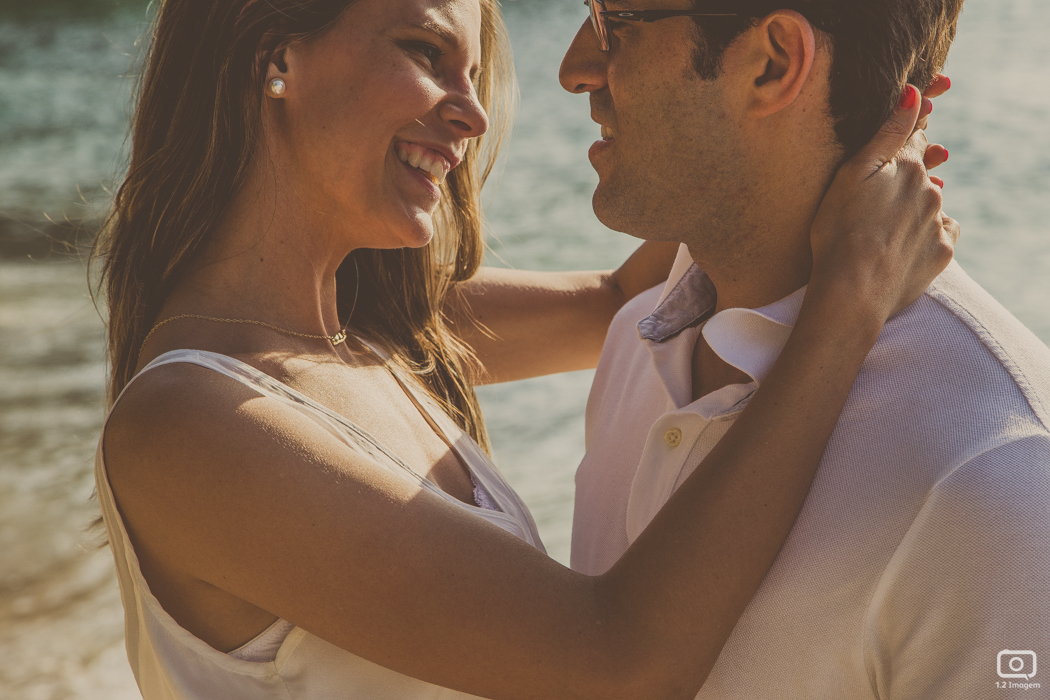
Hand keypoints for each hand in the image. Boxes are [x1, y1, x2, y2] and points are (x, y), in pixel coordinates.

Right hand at [808, 84, 960, 323]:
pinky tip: (902, 246)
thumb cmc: (840, 231)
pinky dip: (925, 235)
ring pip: (930, 205)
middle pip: (923, 175)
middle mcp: (931, 191)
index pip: (913, 140)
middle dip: (906, 178)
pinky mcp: (940, 254)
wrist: (852, 290)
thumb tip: (914, 93)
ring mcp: (938, 224)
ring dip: (914, 208)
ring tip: (883, 226)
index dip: (905, 138)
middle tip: (877, 198)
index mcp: (907, 168)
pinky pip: (939, 235)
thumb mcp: (852, 174)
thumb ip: (887, 133)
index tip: (894, 145)